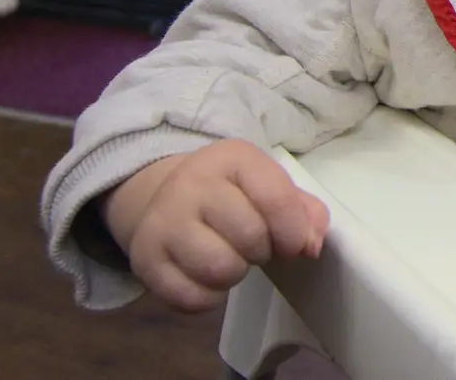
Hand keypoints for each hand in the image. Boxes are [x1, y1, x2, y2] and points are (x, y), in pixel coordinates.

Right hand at [101, 139, 328, 312]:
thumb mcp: (271, 186)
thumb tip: (311, 246)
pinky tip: (207, 277)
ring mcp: (163, 221)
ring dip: (236, 274)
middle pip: (250, 237)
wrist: (168, 197)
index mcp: (231, 158)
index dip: (294, 231)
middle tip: (255, 247)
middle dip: (263, 251)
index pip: (276, 198)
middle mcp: (191, 183)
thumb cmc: (234, 194)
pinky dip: (209, 297)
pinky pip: (191, 297)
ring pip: (219, 269)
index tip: (295, 244)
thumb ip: (305, 211)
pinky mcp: (144, 259)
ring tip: (231, 258)